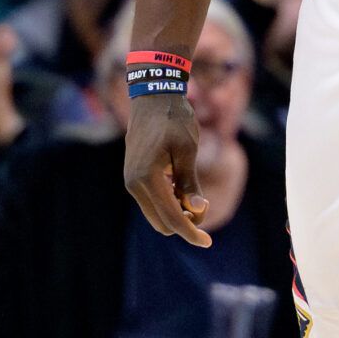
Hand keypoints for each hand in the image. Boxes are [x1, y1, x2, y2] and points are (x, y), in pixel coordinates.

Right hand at [122, 92, 211, 246]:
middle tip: (202, 203)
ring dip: (176, 212)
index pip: (172, 217)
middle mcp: (134, 184)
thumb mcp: (188, 149)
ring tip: (192, 190)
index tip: (208, 242)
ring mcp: (131, 181)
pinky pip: (152, 202)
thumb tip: (197, 211)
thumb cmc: (174, 119)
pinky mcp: (133, 177)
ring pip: (156, 214)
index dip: (191, 232)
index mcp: (147, 177)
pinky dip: (168, 202)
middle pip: (162, 223)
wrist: (152, 97)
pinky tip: (180, 185)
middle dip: (185, 223)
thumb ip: (190, 182)